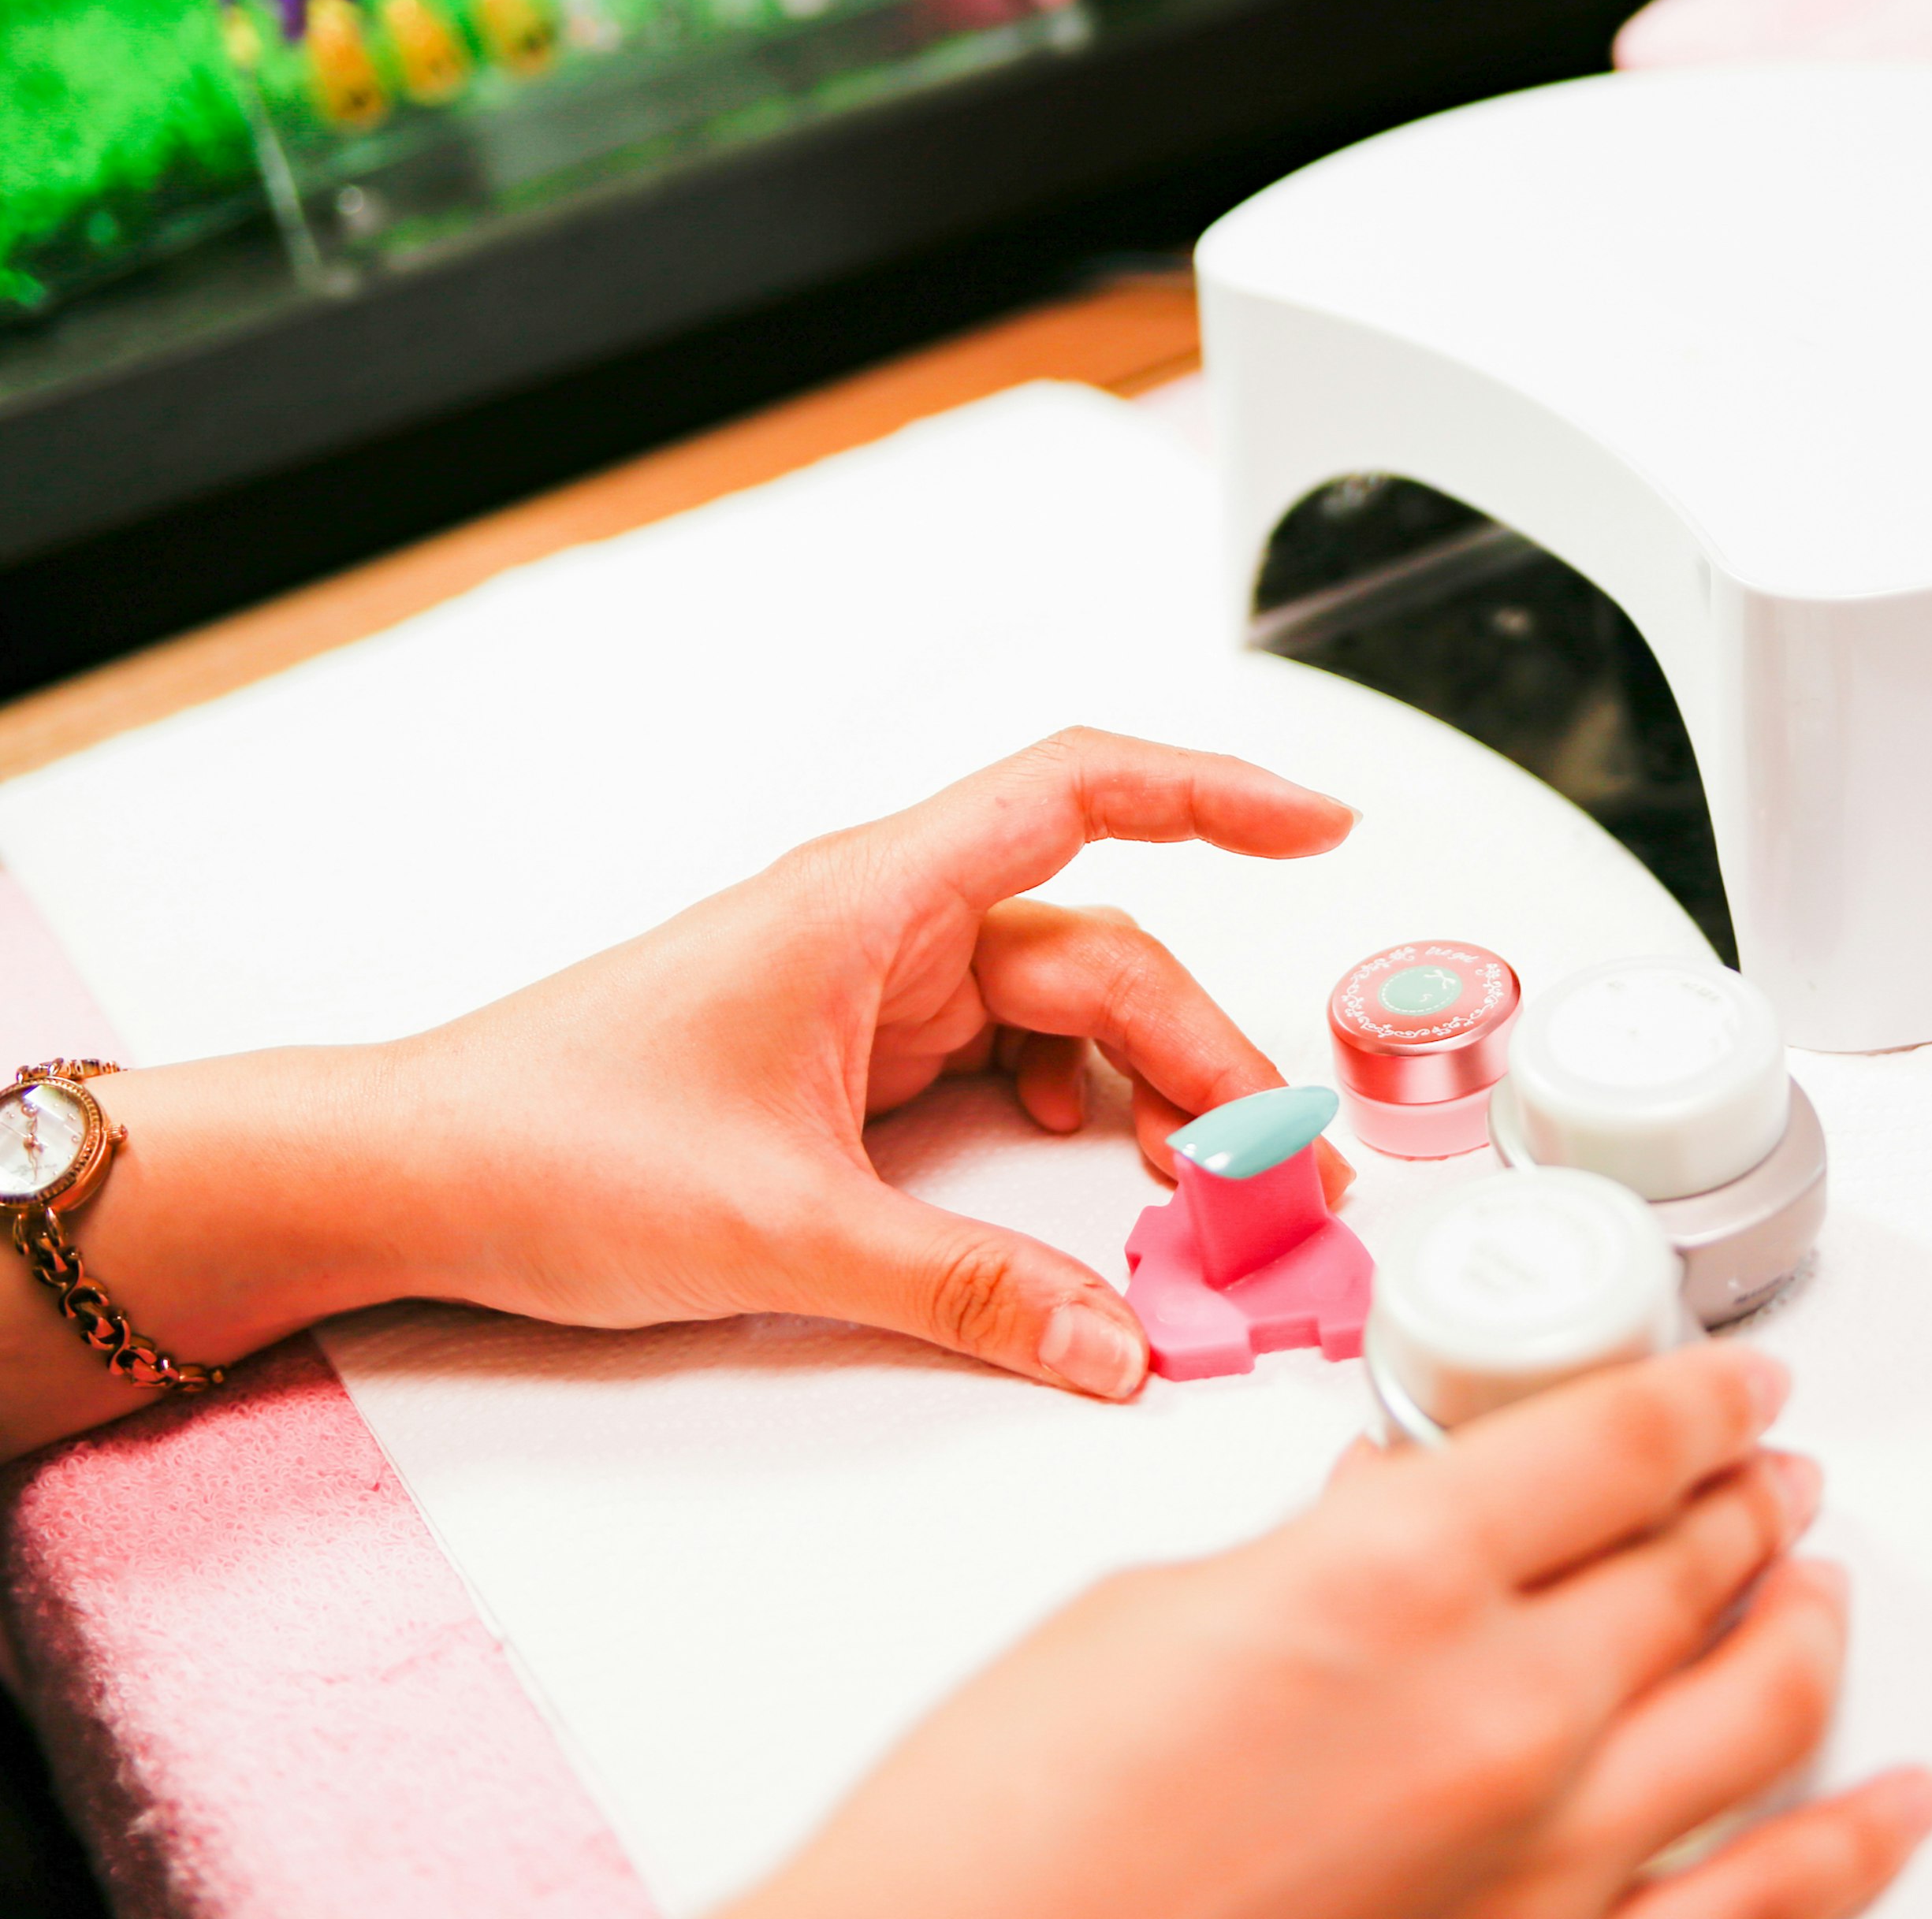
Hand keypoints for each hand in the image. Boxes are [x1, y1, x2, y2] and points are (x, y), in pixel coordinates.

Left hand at [16, 730, 1351, 1455]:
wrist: (409, 1176)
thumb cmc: (548, 1145)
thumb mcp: (779, 1233)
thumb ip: (965, 1291)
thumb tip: (1114, 1341)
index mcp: (869, 904)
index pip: (1078, 792)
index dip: (1213, 794)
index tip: (1319, 823)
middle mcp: (882, 928)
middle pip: (1099, 953)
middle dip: (1206, 1048)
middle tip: (1283, 1161)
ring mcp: (869, 992)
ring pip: (1061, 1013)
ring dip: (1146, 1089)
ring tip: (1205, 1183)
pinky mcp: (852, 1059)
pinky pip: (1003, 1063)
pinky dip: (1069, 1112)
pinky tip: (1087, 1170)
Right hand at [735, 1343, 1931, 1918]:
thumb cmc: (1006, 1832)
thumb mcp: (1156, 1613)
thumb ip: (1321, 1550)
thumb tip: (1401, 1507)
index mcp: (1394, 1578)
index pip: (1615, 1442)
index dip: (1694, 1392)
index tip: (1728, 1377)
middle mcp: (1502, 1717)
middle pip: (1693, 1562)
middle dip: (1746, 1496)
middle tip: (1767, 1464)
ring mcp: (1546, 1867)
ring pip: (1759, 1708)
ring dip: (1804, 1625)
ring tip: (1818, 1580)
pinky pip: (1764, 1908)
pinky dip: (1853, 1846)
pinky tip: (1904, 1801)